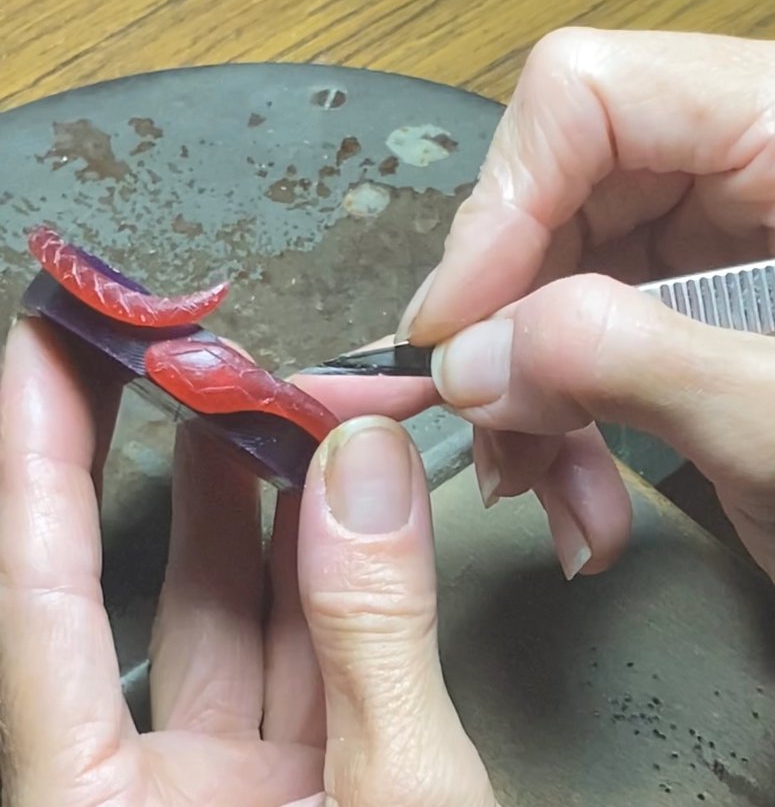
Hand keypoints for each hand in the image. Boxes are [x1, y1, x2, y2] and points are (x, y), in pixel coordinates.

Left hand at [0, 319, 496, 806]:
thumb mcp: (397, 796)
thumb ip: (376, 634)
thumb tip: (366, 468)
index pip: (44, 604)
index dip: (38, 463)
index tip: (46, 350)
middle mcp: (161, 792)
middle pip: (164, 588)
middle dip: (196, 459)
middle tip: (210, 362)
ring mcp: (237, 782)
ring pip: (245, 608)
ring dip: (273, 501)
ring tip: (286, 408)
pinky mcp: (307, 770)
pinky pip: (311, 642)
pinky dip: (334, 563)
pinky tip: (344, 493)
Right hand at [394, 29, 774, 635]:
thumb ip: (635, 367)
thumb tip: (470, 358)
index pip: (591, 102)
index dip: (500, 210)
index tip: (451, 329)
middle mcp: (744, 165)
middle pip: (555, 201)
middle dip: (506, 328)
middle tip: (481, 422)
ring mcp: (708, 241)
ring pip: (549, 286)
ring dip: (528, 398)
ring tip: (537, 485)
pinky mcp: (682, 307)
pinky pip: (574, 343)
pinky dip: (556, 424)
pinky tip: (578, 494)